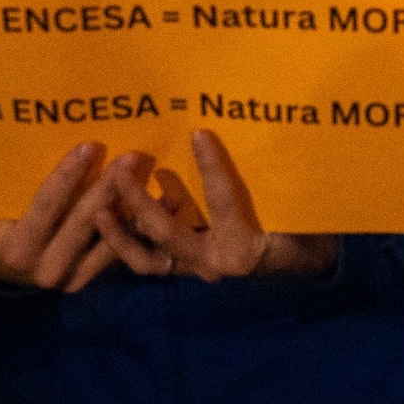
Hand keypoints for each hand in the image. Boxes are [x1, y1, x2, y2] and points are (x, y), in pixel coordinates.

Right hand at [0, 142, 153, 292]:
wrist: (7, 268)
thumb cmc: (6, 222)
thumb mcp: (6, 206)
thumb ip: (29, 185)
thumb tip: (58, 140)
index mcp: (19, 247)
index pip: (46, 204)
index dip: (68, 174)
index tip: (90, 146)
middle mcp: (45, 269)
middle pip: (83, 221)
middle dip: (108, 187)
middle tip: (131, 157)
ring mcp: (70, 279)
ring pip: (109, 240)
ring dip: (136, 210)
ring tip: (159, 182)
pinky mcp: (90, 281)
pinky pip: (121, 253)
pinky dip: (143, 228)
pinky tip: (167, 206)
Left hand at [96, 129, 339, 281]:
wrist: (303, 262)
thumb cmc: (303, 229)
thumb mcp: (296, 207)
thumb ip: (272, 181)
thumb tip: (248, 141)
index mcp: (242, 248)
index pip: (222, 203)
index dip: (211, 168)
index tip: (198, 134)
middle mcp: (212, 264)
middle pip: (166, 236)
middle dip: (140, 204)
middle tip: (121, 172)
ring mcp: (194, 269)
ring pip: (146, 261)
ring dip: (120, 235)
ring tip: (100, 208)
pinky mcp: (183, 268)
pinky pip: (149, 259)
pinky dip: (128, 241)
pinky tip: (113, 214)